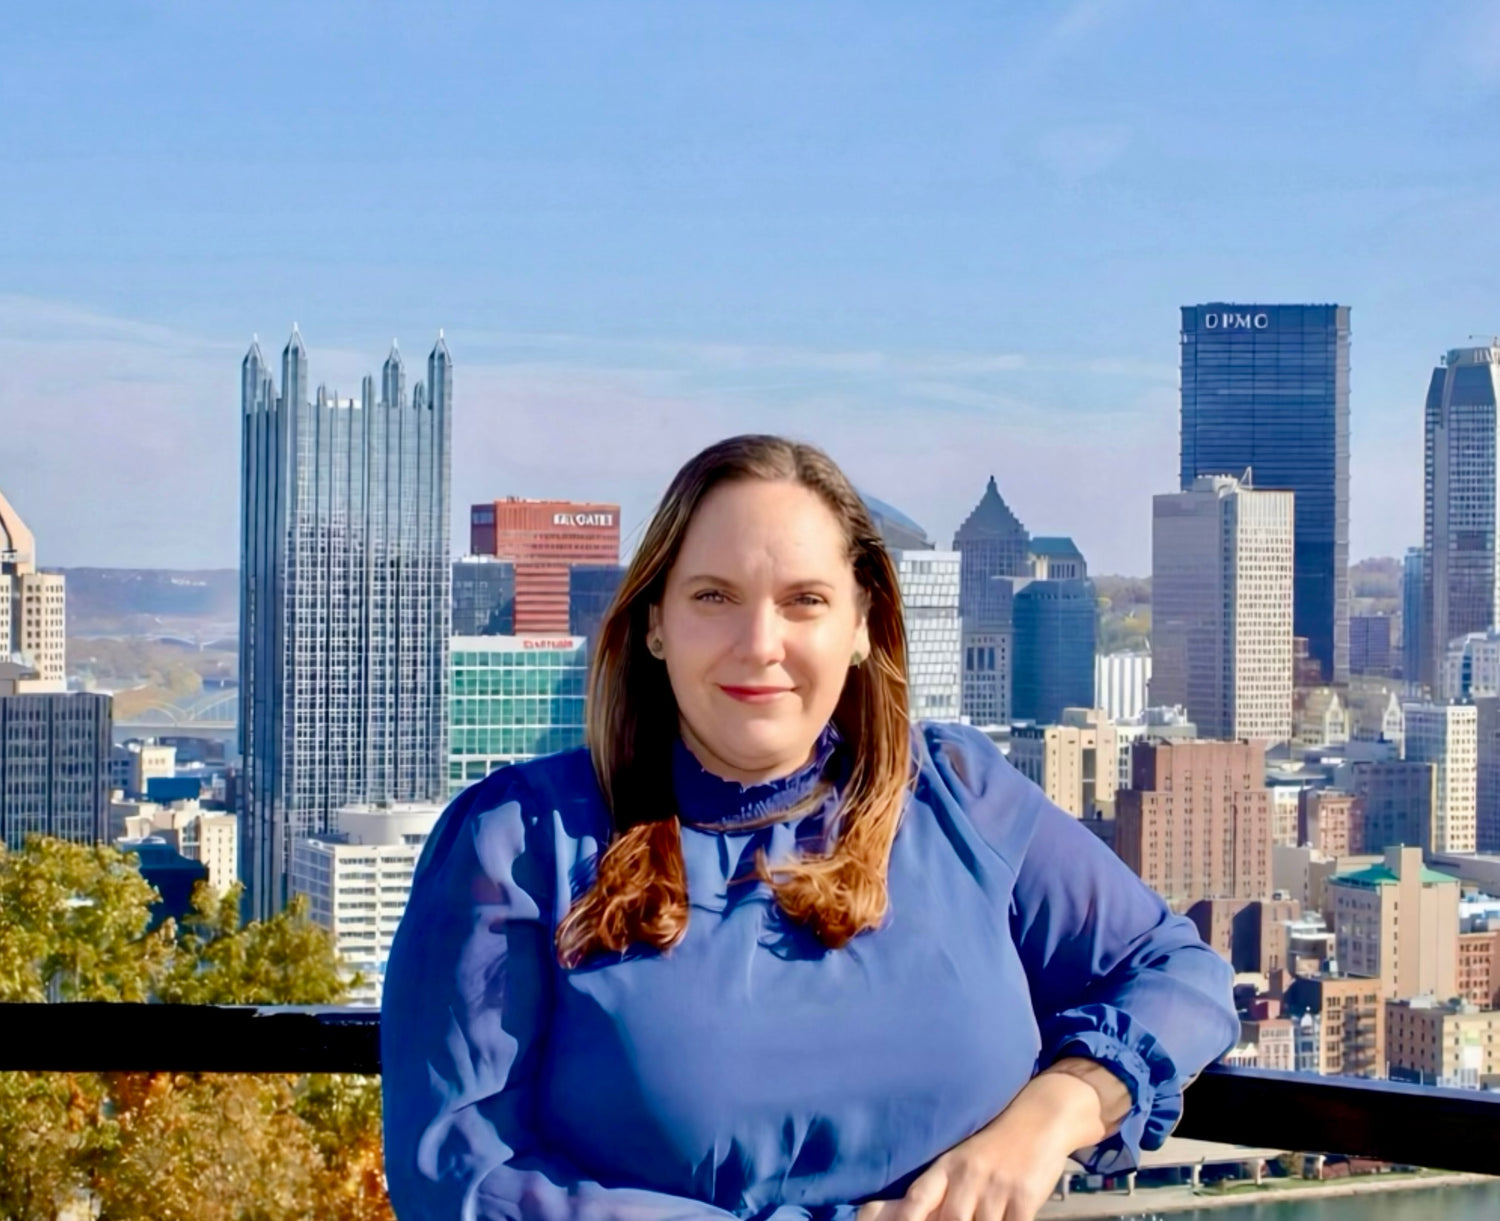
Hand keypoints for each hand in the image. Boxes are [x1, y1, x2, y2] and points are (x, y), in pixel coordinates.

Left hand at [855, 1062, 1125, 1220]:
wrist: (1037, 1116)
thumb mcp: (959, 1159)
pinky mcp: (1025, 1196)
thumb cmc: (991, 1146)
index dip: (905, 1218)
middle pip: (949, 1220)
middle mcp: (967, 1176)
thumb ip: (936, 1191)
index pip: (917, 1198)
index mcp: (946, 1168)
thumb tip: (899, 1212)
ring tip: (980, 1220)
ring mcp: (996, 1187)